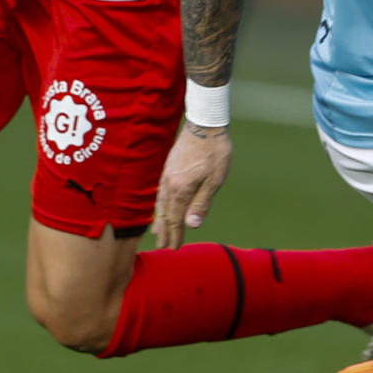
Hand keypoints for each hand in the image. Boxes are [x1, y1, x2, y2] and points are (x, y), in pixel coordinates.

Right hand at [153, 121, 232, 248]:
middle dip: (165, 231)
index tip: (174, 248)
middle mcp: (170, 184)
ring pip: (161, 203)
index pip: (176, 218)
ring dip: (160, 219)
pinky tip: (161, 206)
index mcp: (181, 189)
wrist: (205, 124)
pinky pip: (161, 192)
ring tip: (157, 231)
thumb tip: (191, 225)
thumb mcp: (214, 181)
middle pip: (166, 213)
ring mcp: (167, 175)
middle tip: (162, 246)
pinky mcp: (168, 167)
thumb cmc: (214, 152)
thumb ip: (201, 204)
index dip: (176, 234)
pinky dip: (159, 204)